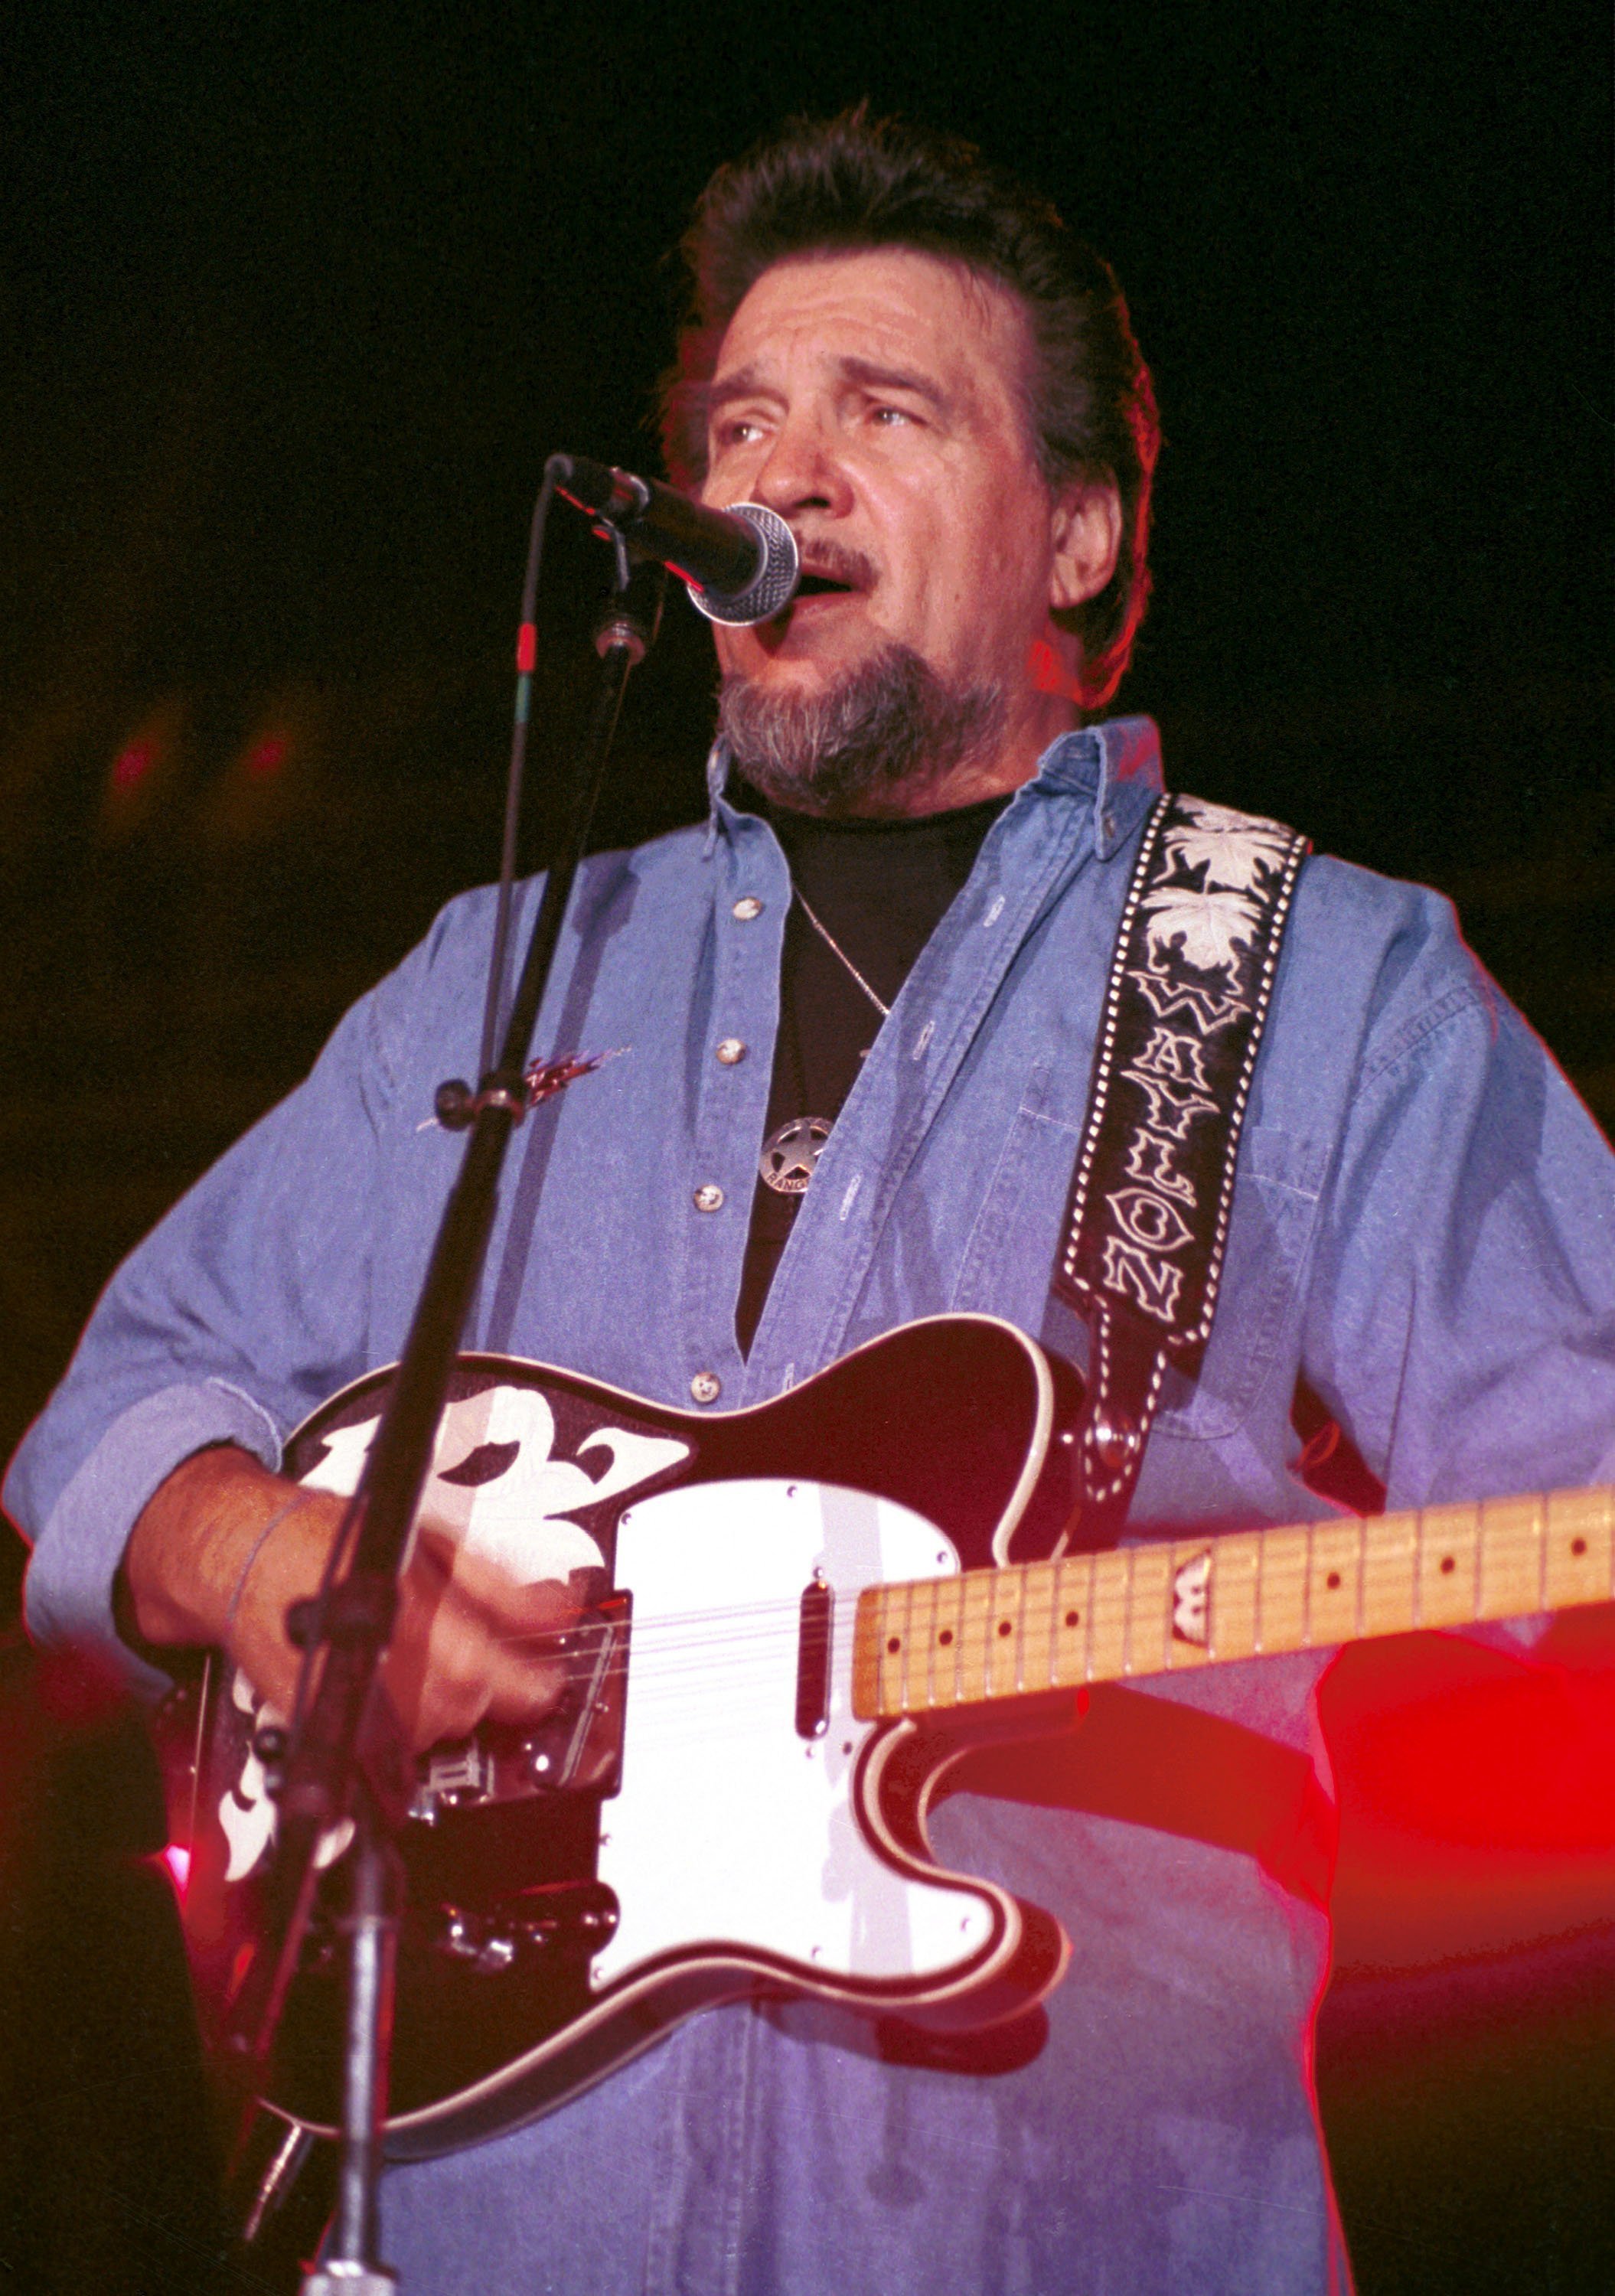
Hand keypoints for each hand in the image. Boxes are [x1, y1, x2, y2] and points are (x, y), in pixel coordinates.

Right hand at [125, 1445, 579, 1751]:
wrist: (242, 1557)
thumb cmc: (328, 1538)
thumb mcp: (427, 1539)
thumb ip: (499, 1582)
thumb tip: (558, 1610)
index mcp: (403, 1607)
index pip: (488, 1671)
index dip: (533, 1683)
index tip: (552, 1680)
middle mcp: (371, 1658)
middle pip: (463, 1708)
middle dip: (485, 1685)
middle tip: (480, 1653)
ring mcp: (342, 1697)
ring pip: (429, 1733)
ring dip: (447, 1706)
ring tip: (429, 1662)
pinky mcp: (320, 1724)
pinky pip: (385, 1748)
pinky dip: (405, 1725)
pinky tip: (398, 1688)